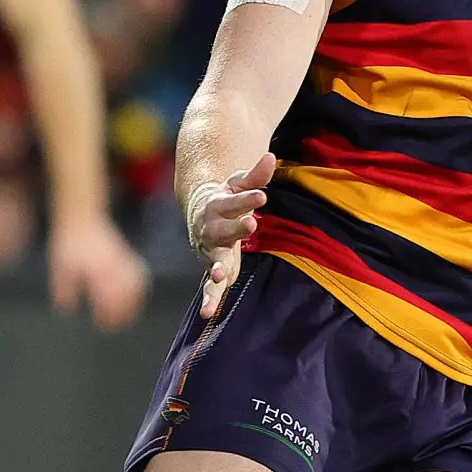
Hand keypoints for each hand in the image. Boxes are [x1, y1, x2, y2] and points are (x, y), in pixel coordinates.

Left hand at [48, 212, 148, 329]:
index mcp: (96, 268)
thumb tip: (67, 308)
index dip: (106, 312)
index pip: (107, 295)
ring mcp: (123, 259)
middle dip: (122, 312)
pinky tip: (136, 299)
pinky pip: (140, 275)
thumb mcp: (60, 267)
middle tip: (116, 326)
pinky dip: (140, 290)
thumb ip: (64, 288)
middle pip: (125, 293)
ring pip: (136, 285)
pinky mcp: (128, 256)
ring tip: (128, 316)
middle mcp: (113, 264)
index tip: (102, 323)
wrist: (83, 219)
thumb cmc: (70, 244)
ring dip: (134, 303)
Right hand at [185, 151, 275, 318]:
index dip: (246, 198)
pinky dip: (209, 299)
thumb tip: (270, 156)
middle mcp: (210, 228)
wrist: (201, 212)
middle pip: (221, 229)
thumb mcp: (239, 182)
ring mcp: (210, 250)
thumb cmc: (226, 196)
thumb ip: (255, 175)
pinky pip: (209, 286)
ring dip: (215, 266)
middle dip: (234, 228)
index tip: (262, 196)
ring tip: (219, 274)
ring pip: (212, 258)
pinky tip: (207, 314)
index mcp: (216, 205)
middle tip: (250, 224)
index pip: (232, 200)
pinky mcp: (213, 268)